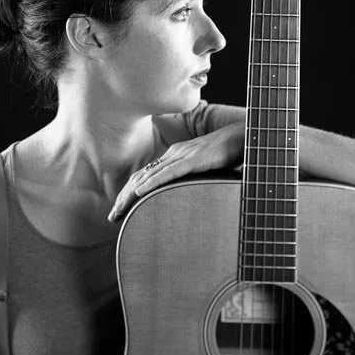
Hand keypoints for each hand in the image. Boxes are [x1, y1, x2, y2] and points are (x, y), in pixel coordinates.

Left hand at [108, 124, 244, 222]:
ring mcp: (183, 156)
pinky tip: (139, 193)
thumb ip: (194, 178)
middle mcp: (174, 154)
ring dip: (130, 195)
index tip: (120, 210)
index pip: (146, 176)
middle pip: (141, 177)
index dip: (130, 192)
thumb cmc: (227, 153)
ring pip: (149, 176)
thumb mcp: (204, 168)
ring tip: (118, 210)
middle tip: (112, 217)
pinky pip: (168, 173)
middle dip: (123, 198)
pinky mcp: (193, 160)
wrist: (243, 136)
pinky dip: (152, 183)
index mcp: (175, 156)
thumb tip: (187, 196)